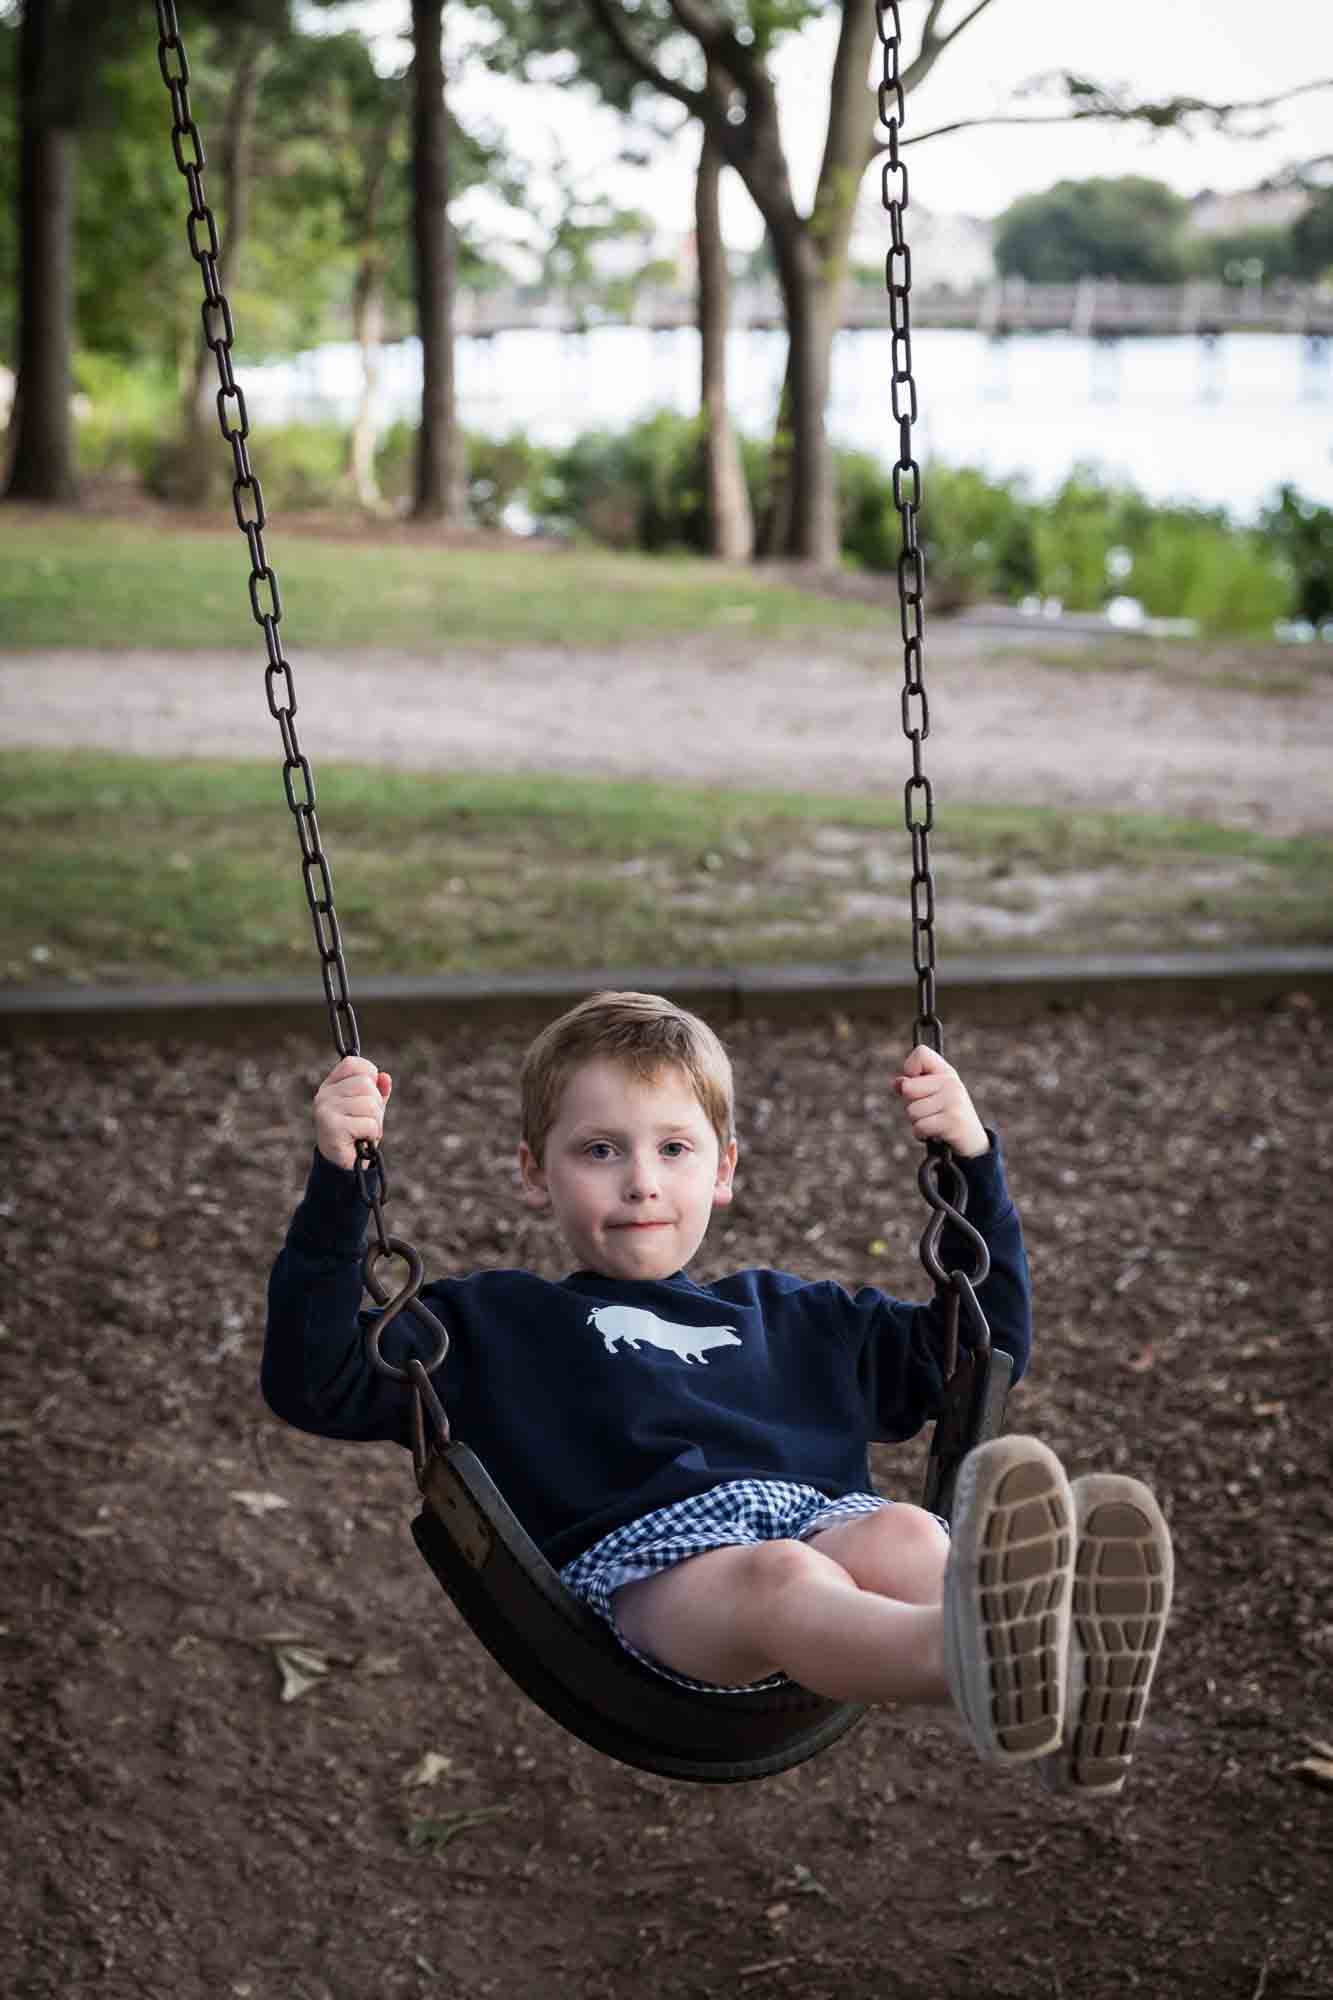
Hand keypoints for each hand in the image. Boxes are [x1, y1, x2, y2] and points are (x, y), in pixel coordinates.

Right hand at [313, 1055, 391, 1170]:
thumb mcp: (369, 1109)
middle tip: (366, 1120)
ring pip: (370, 1104)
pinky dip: (372, 1134)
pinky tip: (360, 1140)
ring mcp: (325, 1110)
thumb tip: (385, 1077)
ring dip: (375, 1122)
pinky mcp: (331, 1127)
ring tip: (363, 1131)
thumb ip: (378, 1092)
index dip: (370, 1075)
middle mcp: (324, 1095)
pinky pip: (368, 1124)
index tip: (370, 1093)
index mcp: (331, 1085)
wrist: (343, 1165)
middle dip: (376, 1104)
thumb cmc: (356, 1133)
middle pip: (366, 1084)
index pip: (354, 1063)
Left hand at [894, 1045, 988, 1157]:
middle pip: (908, 1087)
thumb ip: (913, 1085)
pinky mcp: (952, 1122)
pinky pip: (919, 1127)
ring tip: (933, 1122)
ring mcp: (953, 1101)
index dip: (910, 1068)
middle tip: (928, 1110)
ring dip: (917, 1122)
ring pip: (912, 1111)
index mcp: (946, 1072)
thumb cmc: (946, 1114)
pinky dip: (921, 1134)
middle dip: (911, 1103)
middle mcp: (951, 1083)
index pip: (921, 1053)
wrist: (972, 1140)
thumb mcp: (932, 1094)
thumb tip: (898, 1084)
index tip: (916, 1082)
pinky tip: (935, 1134)